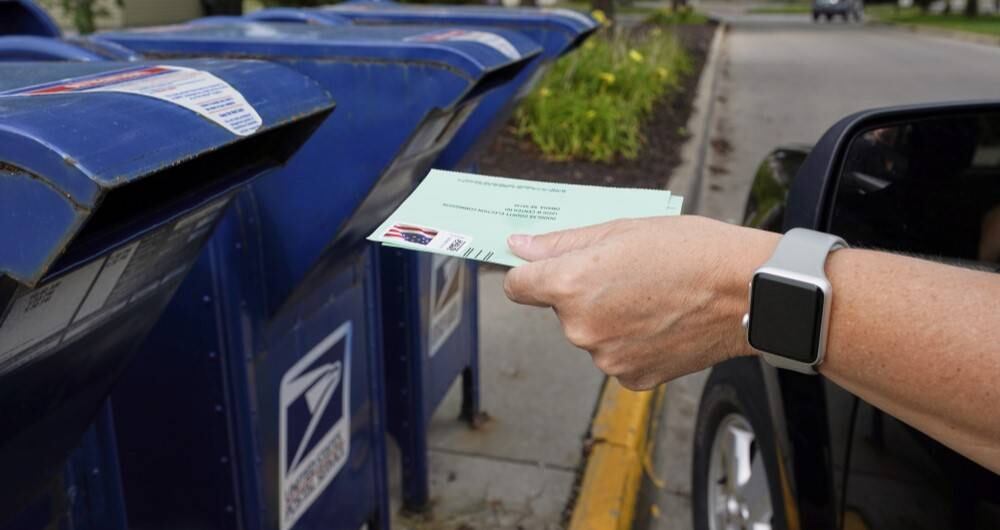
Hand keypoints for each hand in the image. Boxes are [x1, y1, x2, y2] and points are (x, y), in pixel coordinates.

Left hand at [503, 216, 777, 389]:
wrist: (748, 292)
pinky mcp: (632, 377)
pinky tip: (662, 322)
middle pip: (562, 309)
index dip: (533, 273)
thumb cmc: (692, 251)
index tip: (546, 269)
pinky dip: (632, 341)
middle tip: (629, 274)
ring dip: (610, 318)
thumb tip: (519, 246)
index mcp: (571, 286)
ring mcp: (606, 358)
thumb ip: (563, 243)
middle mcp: (580, 328)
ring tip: (654, 297)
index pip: (518, 286)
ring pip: (592, 333)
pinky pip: (617, 355)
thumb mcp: (622, 229)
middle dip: (585, 293)